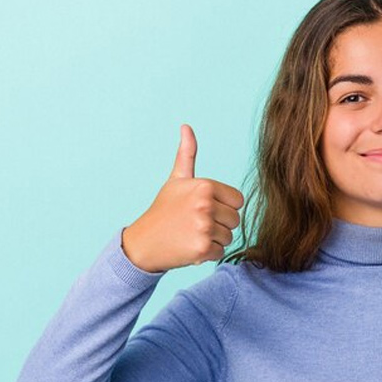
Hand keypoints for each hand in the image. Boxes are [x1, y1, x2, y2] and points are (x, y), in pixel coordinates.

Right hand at [121, 123, 244, 272]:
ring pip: (229, 237)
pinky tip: (190, 247)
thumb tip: (186, 126)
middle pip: (235, 220)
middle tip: (194, 223)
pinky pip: (221, 252)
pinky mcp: (202, 248)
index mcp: (204, 186)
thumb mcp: (176, 180)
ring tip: (191, 234)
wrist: (144, 242)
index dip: (223, 206)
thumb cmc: (164, 210)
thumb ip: (187, 154)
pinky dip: (208, 254)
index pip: (237, 201)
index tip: (203, 208)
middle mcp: (205, 205)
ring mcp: (204, 227)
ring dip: (214, 239)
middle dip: (218, 224)